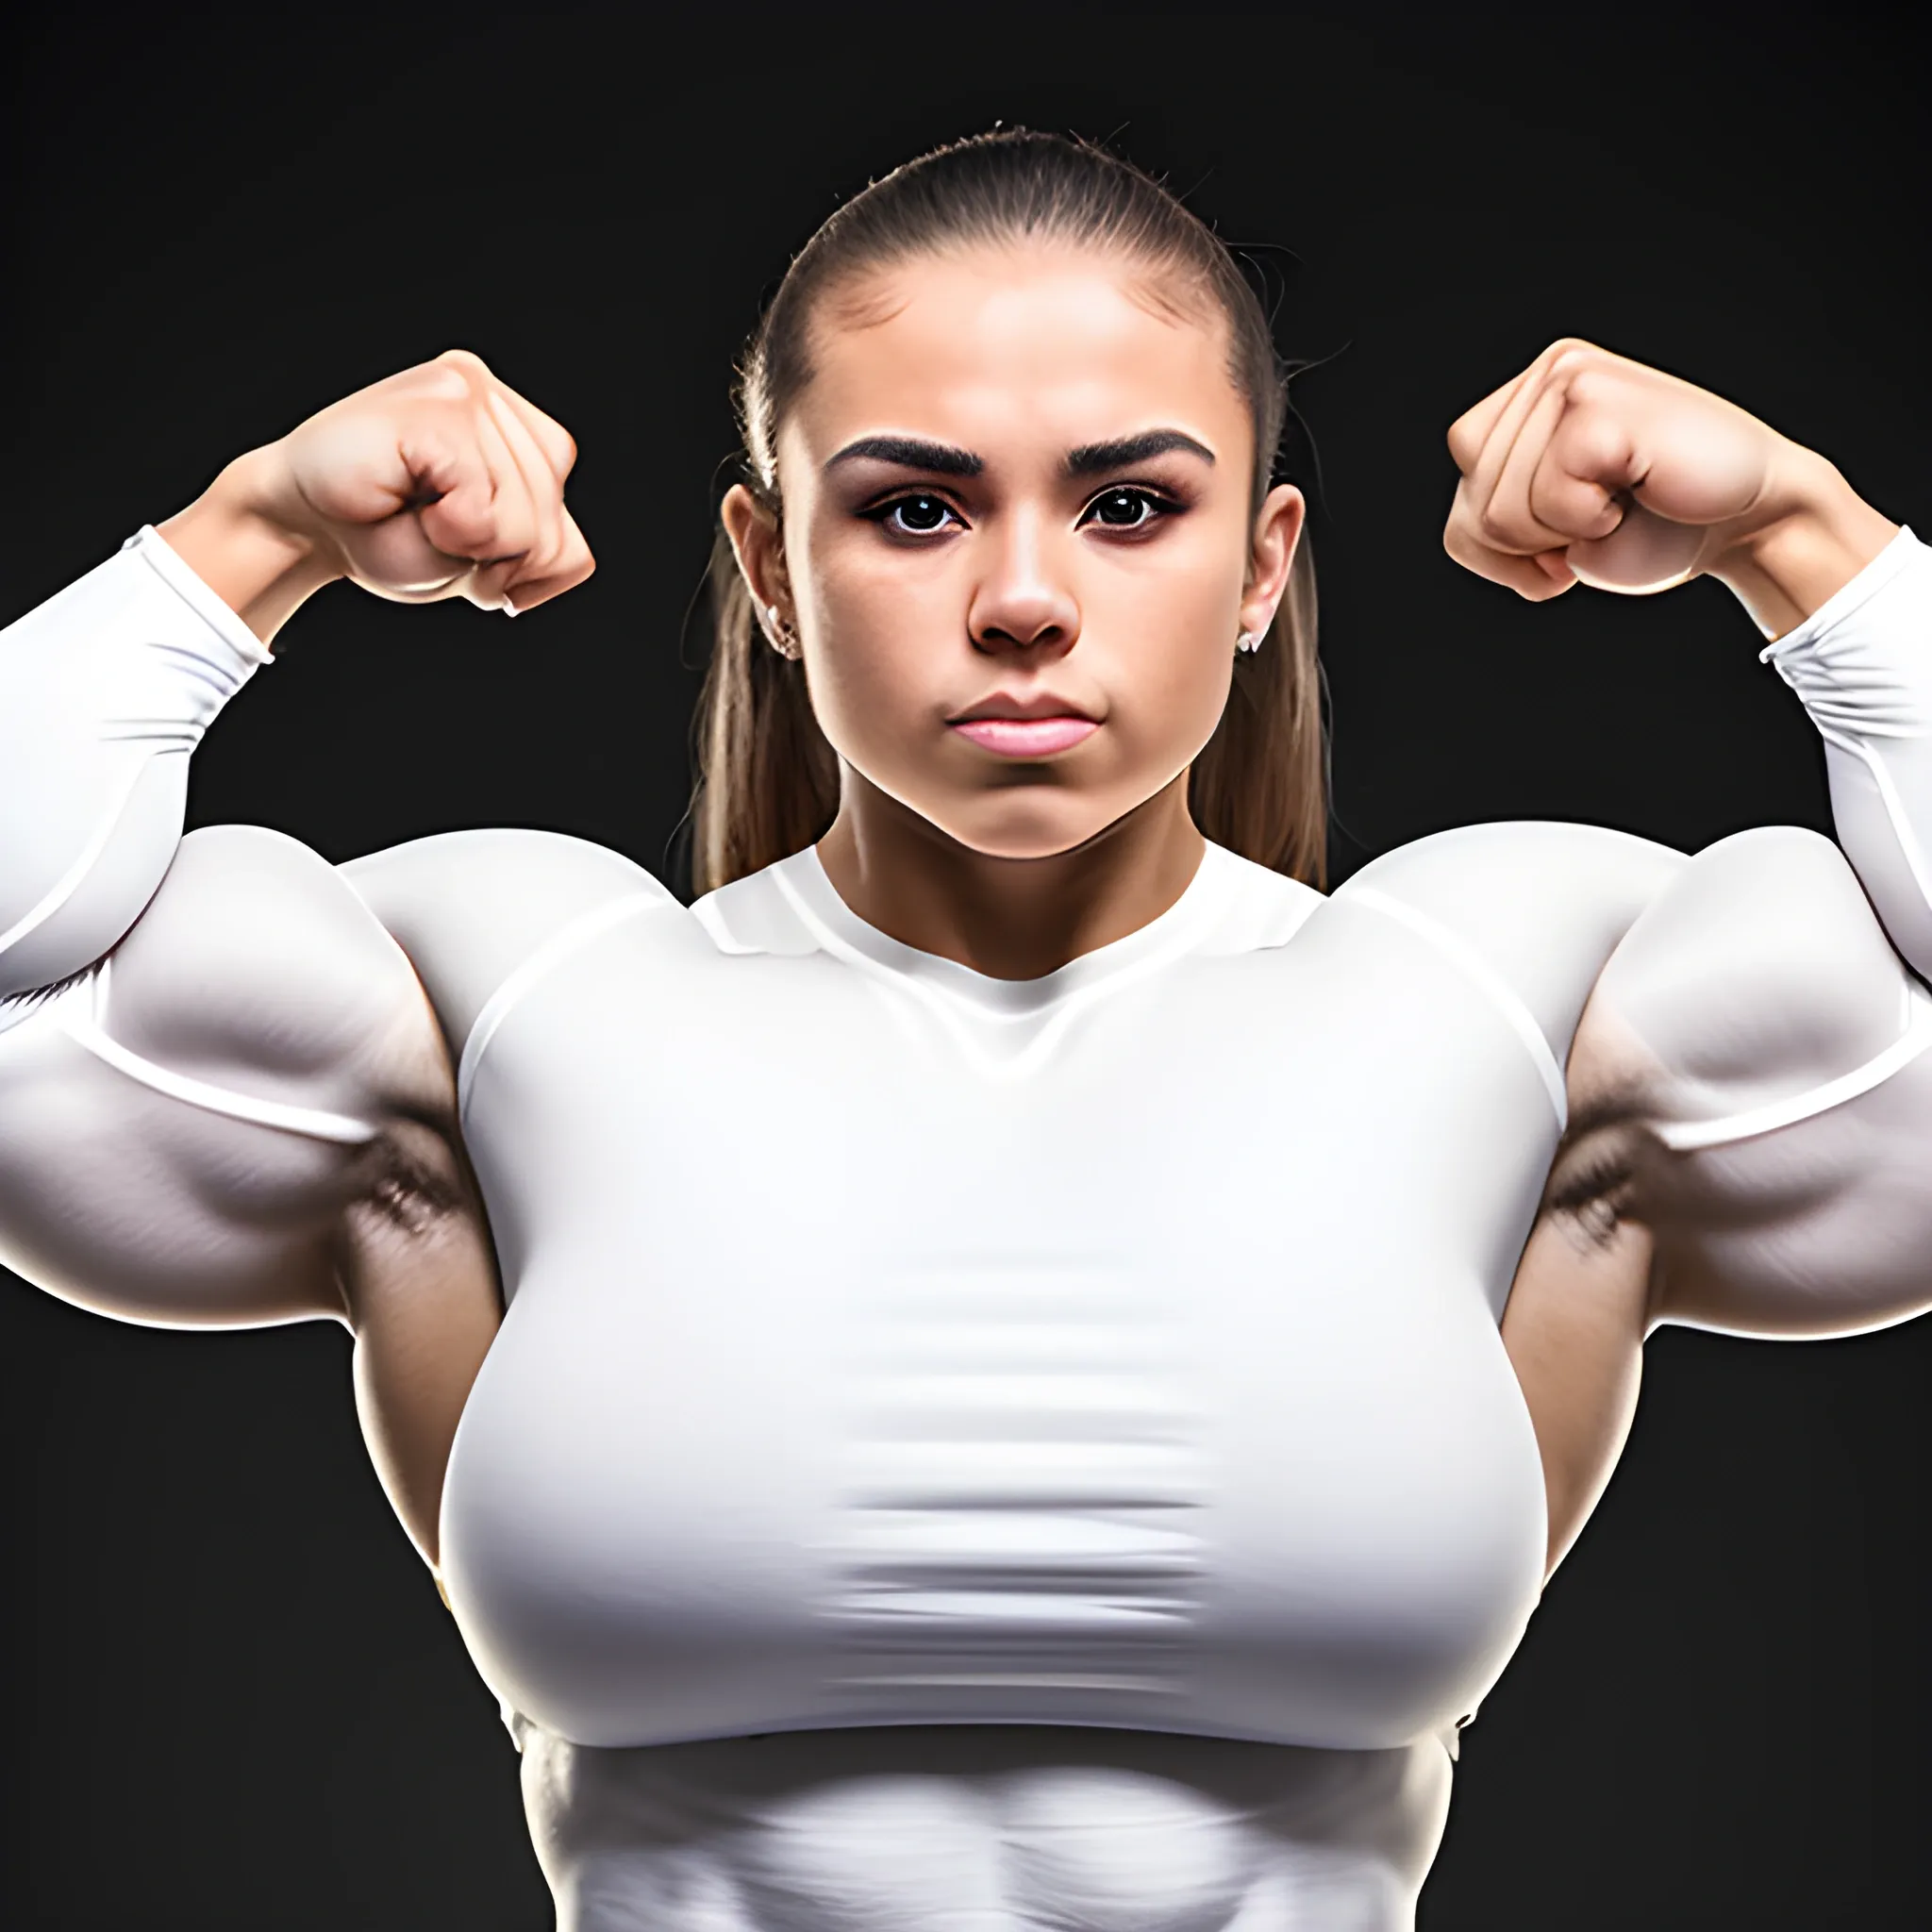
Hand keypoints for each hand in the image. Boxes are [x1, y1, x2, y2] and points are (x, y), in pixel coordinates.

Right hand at [163, 350, 594, 639]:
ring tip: (412, 513)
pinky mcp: (439, 410)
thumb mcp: (484, 559)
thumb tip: (576, 555)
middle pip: (549, 526)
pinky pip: (486, 510)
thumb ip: (546, 552)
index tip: (451, 545)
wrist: (296, 524)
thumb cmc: (381, 535)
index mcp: (512, 426)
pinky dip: (450, 532)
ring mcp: (466, 392)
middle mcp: (492, 394)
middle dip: (489, 561)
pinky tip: (404, 501)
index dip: (508, 567)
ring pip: (524, 523)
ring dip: (464, 547)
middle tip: (424, 532)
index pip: (563, 530)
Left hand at [1443, 338, 1816, 601]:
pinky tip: (1638, 491)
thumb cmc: (1656, 528)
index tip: (1575, 535)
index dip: (1511, 548)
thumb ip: (1487, 524)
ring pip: (1502, 513)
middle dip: (1537, 547)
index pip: (1464, 500)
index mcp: (1528, 397)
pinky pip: (1547, 502)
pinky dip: (1590, 524)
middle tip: (1609, 518)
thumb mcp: (1547, 537)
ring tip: (1623, 502)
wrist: (1752, 520)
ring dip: (1566, 536)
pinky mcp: (1597, 402)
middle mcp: (1546, 373)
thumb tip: (1479, 517)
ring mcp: (1569, 378)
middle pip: (1477, 509)